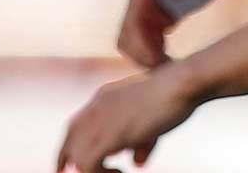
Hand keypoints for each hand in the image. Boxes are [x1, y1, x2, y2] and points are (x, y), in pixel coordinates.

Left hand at [56, 67, 197, 171]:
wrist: (180, 83)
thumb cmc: (174, 95)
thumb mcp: (152, 119)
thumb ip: (140, 142)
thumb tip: (137, 162)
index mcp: (103, 98)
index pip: (75, 125)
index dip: (71, 146)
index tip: (70, 162)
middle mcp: (96, 108)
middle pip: (69, 141)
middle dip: (67, 160)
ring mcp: (101, 121)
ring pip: (76, 157)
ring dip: (92, 171)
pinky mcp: (110, 136)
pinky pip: (87, 165)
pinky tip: (120, 172)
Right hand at [117, 0, 230, 66]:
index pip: (133, 26)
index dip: (144, 49)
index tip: (163, 65)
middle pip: (127, 38)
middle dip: (142, 58)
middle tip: (168, 73)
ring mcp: (148, 4)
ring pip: (134, 41)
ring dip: (148, 58)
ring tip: (172, 70)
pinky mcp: (161, 11)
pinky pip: (149, 39)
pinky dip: (156, 53)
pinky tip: (175, 62)